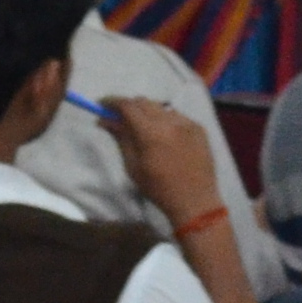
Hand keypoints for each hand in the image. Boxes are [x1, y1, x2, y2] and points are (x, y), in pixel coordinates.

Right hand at [103, 95, 218, 222]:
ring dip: (148, 113)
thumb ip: (121, 138)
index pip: (128, 106)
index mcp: (151, 133)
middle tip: (119, 117)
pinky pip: (176, 116)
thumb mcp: (133, 166)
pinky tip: (164, 135)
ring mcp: (187, 122)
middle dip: (129, 106)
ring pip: (161, 108)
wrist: (195, 201)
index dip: (112, 102)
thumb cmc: (159, 189)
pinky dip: (165, 120)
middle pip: (144, 102)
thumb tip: (104, 119)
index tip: (102, 104)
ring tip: (143, 128)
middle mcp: (170, 122)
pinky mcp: (199, 127)